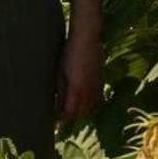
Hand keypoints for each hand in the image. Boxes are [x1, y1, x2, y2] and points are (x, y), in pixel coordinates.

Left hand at [58, 0, 102, 122]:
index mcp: (77, 88)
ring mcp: (96, 83)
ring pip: (91, 105)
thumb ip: (61, 90)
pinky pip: (97, 96)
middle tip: (62, 117)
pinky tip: (85, 99)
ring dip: (82, 110)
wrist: (87, 37)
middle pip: (82, 111)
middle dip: (72, 116)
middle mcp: (88, 89)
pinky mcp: (101, 78)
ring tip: (73, 109)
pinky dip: (91, 102)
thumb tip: (58, 103)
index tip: (56, 121)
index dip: (63, 118)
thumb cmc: (69, 52)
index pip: (71, 111)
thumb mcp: (60, 72)